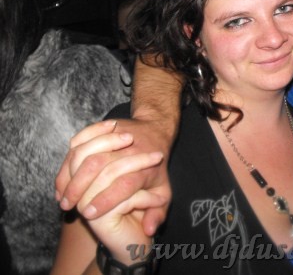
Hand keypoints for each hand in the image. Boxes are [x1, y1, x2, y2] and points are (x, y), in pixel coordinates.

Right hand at [56, 118, 174, 235]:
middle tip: (68, 205)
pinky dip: (68, 157)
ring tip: (62, 194)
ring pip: (85, 152)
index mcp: (146, 168)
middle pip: (98, 166)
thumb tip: (148, 231)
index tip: (88, 214)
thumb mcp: (164, 193)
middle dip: (79, 187)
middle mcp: (129, 150)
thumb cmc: (157, 168)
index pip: (124, 184)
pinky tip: (64, 174)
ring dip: (70, 174)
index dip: (105, 200)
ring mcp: (116, 136)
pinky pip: (80, 138)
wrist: (155, 132)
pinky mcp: (104, 128)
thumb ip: (158, 214)